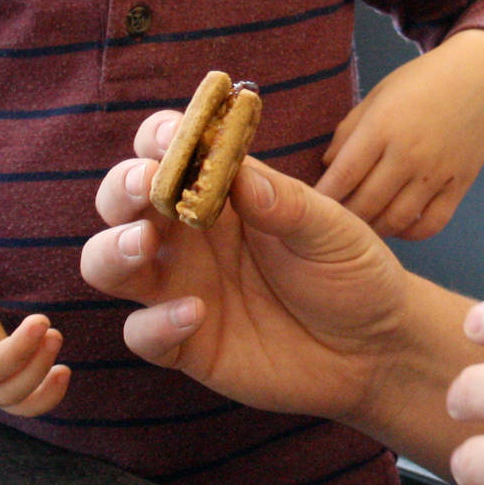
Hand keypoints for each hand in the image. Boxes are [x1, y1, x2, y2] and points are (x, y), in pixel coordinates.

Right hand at [81, 112, 416, 425]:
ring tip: (143, 243)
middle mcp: (189, 236)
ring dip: (112, 248)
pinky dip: (155, 323)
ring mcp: (181, 288)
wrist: (375, 349)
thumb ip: (286, 204)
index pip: (171, 152)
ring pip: (108, 263)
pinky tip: (195, 313)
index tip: (170, 135)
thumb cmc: (353, 274)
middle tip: (147, 185)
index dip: (160, 138)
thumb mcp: (332, 232)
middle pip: (123, 201)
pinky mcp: (185, 344)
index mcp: (224, 194)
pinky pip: (142, 334)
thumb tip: (240, 173)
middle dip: (123, 187)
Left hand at [318, 28, 483, 238]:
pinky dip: (411, 233)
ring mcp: (436, 172)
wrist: (480, 79)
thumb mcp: (377, 95)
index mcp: (382, 126)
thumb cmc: (420, 83)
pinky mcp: (459, 184)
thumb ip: (348, 132)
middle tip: (333, 221)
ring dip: (374, 229)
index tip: (312, 205)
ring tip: (362, 226)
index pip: (342, 175)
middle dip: (344, 218)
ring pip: (396, 220)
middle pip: (365, 204)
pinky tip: (398, 225)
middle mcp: (409, 153)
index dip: (323, 196)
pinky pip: (431, 224)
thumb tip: (327, 169)